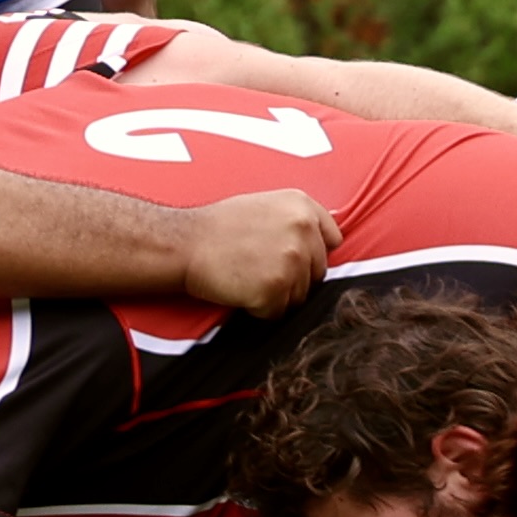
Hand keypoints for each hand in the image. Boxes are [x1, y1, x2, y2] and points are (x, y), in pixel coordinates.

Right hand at [181, 188, 338, 316]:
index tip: (287, 256)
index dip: (310, 254)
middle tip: (257, 268)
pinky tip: (240, 288)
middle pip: (317, 273)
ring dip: (276, 294)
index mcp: (302, 206)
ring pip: (300, 295)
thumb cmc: (218, 227)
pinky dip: (260, 308)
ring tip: (247, 275)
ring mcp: (291, 260)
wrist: (185, 244)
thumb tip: (327, 241)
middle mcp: (303, 230)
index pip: (331, 241)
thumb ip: (298, 220)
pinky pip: (278, 312)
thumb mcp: (266, 205)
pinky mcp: (276, 288)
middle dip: (293, 277)